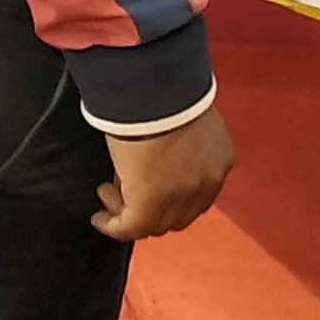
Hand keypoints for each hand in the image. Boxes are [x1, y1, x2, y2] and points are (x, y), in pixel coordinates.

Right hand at [94, 107, 233, 240]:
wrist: (154, 92)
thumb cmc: (165, 93)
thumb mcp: (182, 117)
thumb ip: (177, 139)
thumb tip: (155, 148)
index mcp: (219, 159)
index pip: (197, 191)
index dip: (170, 194)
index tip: (146, 183)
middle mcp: (206, 183)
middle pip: (179, 214)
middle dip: (150, 208)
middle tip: (122, 189)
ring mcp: (181, 198)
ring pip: (156, 223)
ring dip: (130, 215)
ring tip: (107, 193)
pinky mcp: (151, 206)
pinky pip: (132, 227)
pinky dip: (114, 227)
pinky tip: (100, 219)